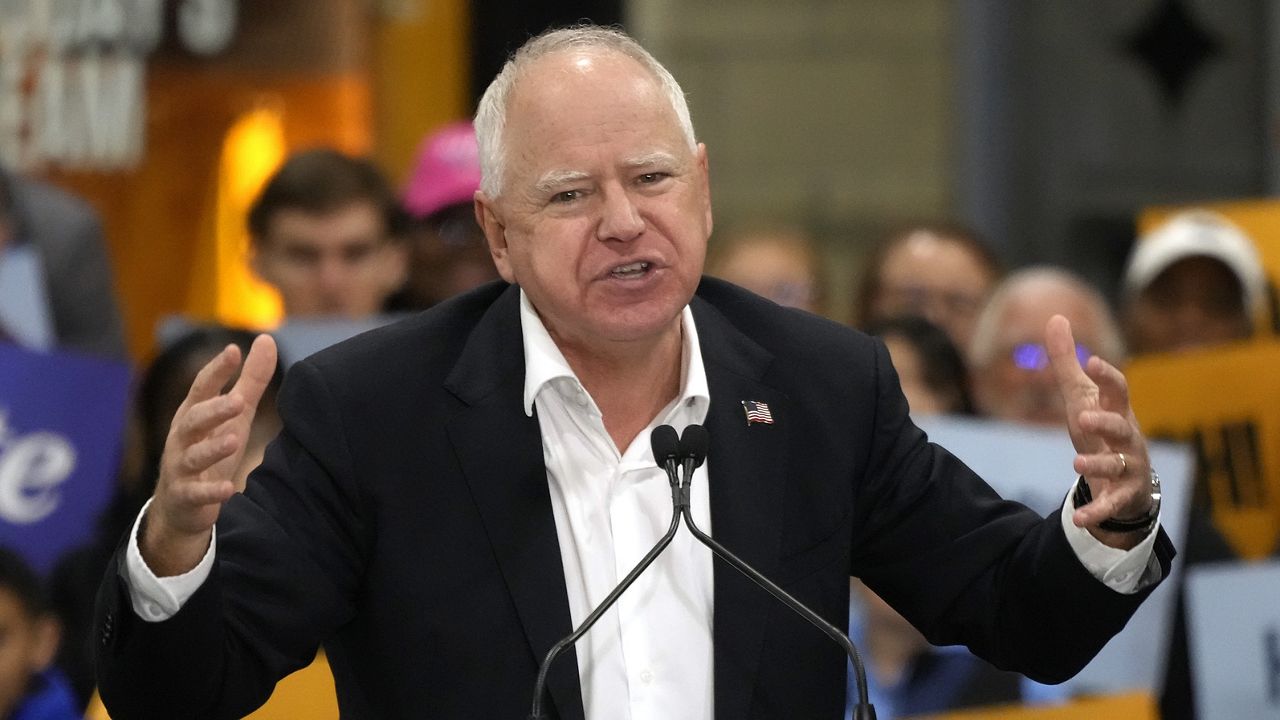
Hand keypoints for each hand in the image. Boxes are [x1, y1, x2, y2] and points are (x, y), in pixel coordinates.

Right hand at [140, 334, 277, 575]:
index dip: (216, 370)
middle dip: (213, 410)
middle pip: (193, 420)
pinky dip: (211, 493)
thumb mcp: (233, 417)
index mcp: (193, 415)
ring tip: (233, 440)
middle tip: (238, 402)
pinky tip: (229, 490)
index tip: (233, 350)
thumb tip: (266, 339)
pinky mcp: (185, 497)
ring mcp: (180, 468)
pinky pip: (196, 494)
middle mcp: (182, 438)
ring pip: (193, 456)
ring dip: (212, 448)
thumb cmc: (210, 451)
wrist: (181, 506)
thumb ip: (250, 381)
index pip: (201, 388)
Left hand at [1045, 315, 1152, 548]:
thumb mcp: (1080, 397)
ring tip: (1076, 463)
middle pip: (1122, 427)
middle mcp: (1127, 438)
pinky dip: (1096, 512)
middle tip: (1082, 418)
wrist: (1126, 481)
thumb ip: (1067, 361)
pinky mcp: (1123, 495)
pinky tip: (1079, 519)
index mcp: (1116, 412)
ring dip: (1098, 464)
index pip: (1118, 391)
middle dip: (1106, 422)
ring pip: (1117, 465)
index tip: (1095, 361)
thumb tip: (1055, 317)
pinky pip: (1110, 504)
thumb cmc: (1100, 431)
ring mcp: (1128, 467)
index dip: (1108, 376)